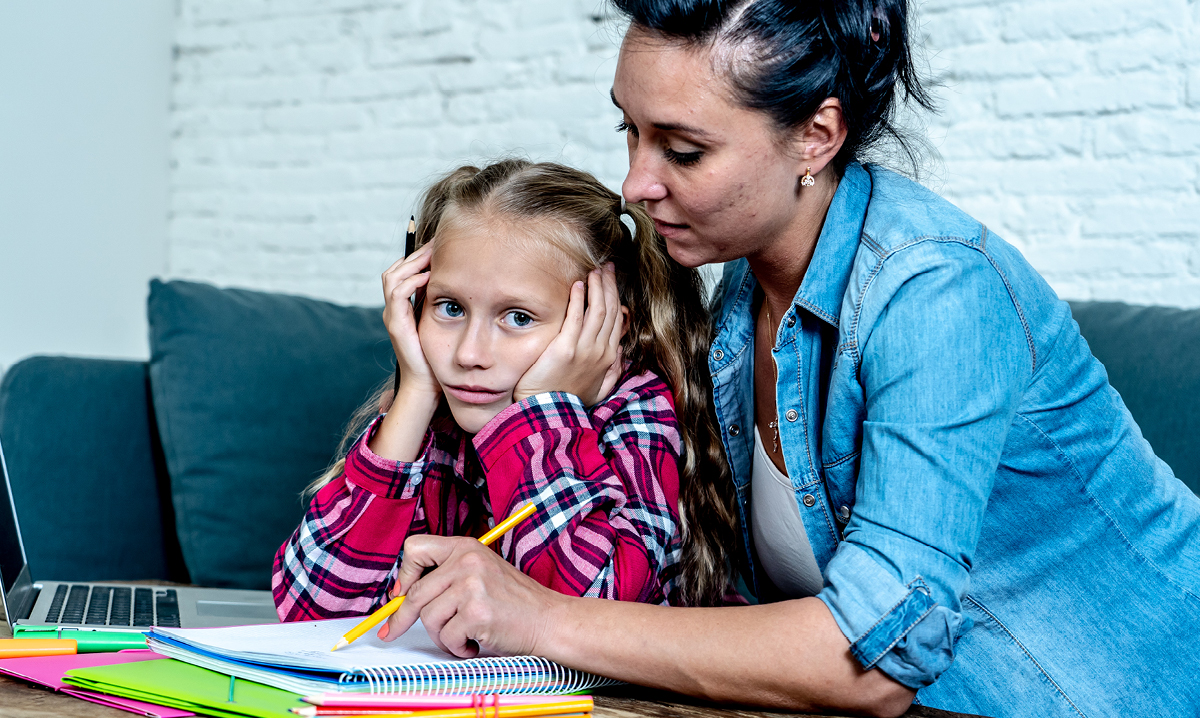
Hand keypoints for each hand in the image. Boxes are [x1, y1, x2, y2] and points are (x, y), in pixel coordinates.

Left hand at [378, 535, 563, 658]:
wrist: (548, 620)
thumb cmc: (515, 602)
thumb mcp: (481, 573)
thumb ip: (448, 576)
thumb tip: (402, 595)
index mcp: (466, 547)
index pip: (415, 548)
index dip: (404, 574)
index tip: (400, 594)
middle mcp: (467, 561)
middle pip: (416, 593)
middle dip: (400, 618)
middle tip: (390, 632)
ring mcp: (472, 586)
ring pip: (429, 618)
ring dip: (442, 636)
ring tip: (463, 635)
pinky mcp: (477, 613)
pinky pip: (447, 637)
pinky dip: (457, 647)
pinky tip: (475, 642)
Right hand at [381, 245, 439, 401]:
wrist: (427, 385)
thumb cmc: (438, 356)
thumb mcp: (443, 322)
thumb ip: (443, 302)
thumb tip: (460, 281)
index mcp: (404, 306)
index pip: (404, 271)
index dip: (419, 255)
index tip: (441, 245)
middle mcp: (394, 308)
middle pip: (396, 268)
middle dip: (417, 253)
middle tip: (438, 242)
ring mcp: (393, 316)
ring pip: (393, 276)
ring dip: (413, 262)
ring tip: (433, 254)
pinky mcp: (396, 325)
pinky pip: (398, 294)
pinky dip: (411, 281)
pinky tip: (428, 276)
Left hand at [513, 264, 625, 405]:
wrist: (549, 412)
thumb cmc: (568, 400)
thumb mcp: (598, 389)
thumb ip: (612, 371)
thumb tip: (619, 352)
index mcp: (608, 357)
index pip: (616, 320)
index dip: (615, 297)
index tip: (612, 281)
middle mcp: (601, 351)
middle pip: (609, 311)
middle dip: (609, 285)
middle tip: (606, 267)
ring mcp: (584, 349)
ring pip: (597, 311)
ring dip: (597, 288)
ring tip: (594, 271)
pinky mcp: (565, 348)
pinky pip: (575, 318)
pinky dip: (578, 299)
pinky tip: (578, 284)